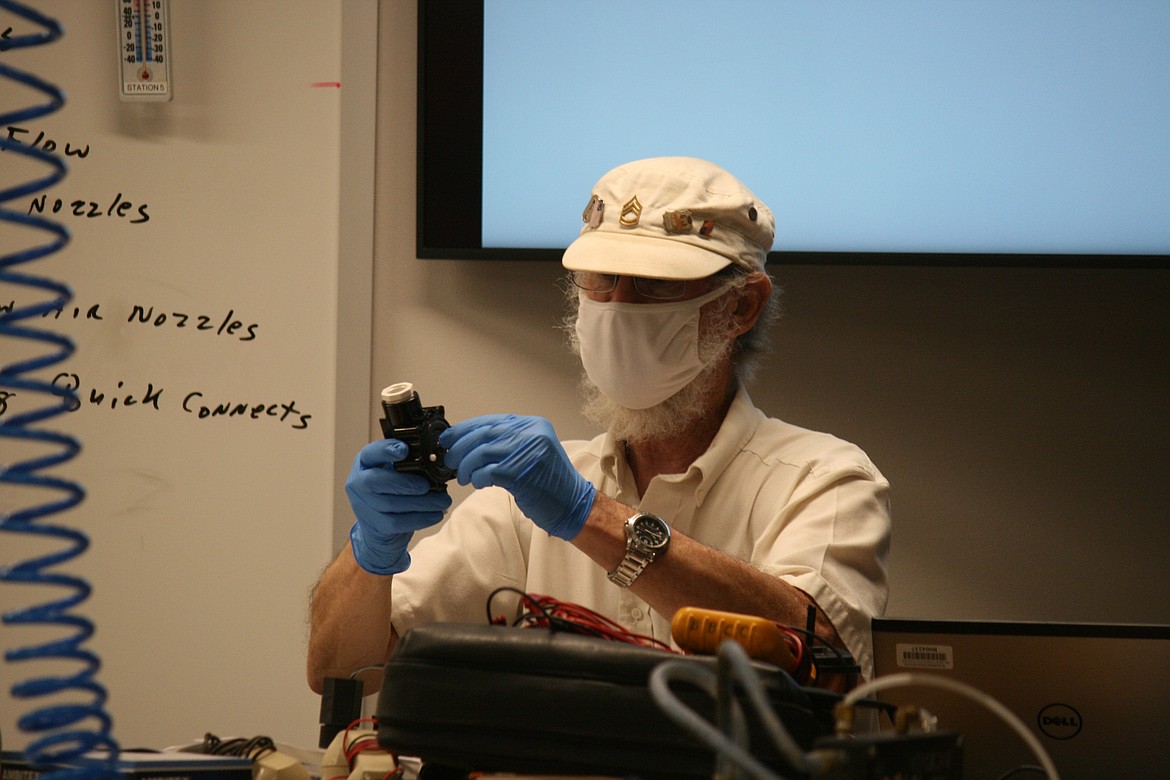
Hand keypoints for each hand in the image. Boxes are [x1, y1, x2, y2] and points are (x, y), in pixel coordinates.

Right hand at [345, 439, 451, 574]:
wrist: (380, 524)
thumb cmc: (392, 490)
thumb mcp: (396, 471)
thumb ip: (409, 463)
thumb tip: (436, 459)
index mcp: (365, 463)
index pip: (371, 453)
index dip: (386, 450)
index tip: (404, 450)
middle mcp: (358, 483)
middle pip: (375, 481)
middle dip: (405, 482)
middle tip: (427, 485)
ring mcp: (363, 506)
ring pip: (390, 504)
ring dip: (421, 502)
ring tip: (443, 501)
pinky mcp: (375, 525)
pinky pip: (397, 523)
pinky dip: (420, 519)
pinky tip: (436, 515)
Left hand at [440, 414, 594, 540]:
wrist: (572, 504)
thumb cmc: (550, 483)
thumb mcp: (531, 453)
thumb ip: (506, 443)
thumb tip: (469, 443)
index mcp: (533, 425)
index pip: (491, 421)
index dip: (465, 429)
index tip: (448, 438)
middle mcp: (531, 433)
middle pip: (483, 434)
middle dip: (460, 448)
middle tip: (449, 459)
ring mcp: (526, 451)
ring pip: (481, 453)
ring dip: (466, 466)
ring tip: (463, 476)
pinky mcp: (520, 472)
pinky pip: (487, 472)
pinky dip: (478, 478)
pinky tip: (478, 483)